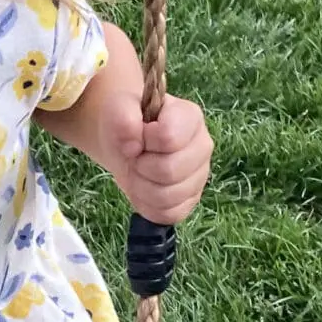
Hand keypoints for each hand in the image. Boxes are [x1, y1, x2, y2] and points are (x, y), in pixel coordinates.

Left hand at [100, 91, 211, 224]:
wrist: (126, 140)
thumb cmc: (127, 120)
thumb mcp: (118, 106)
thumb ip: (123, 118)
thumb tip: (132, 146)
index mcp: (190, 117)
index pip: (168, 138)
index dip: (143, 140)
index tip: (137, 135)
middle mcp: (203, 147)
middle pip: (169, 171)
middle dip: (140, 166)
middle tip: (135, 156)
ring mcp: (200, 176)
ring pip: (168, 197)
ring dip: (140, 187)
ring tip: (137, 171)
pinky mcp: (190, 200)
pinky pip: (169, 214)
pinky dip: (147, 205)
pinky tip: (143, 188)